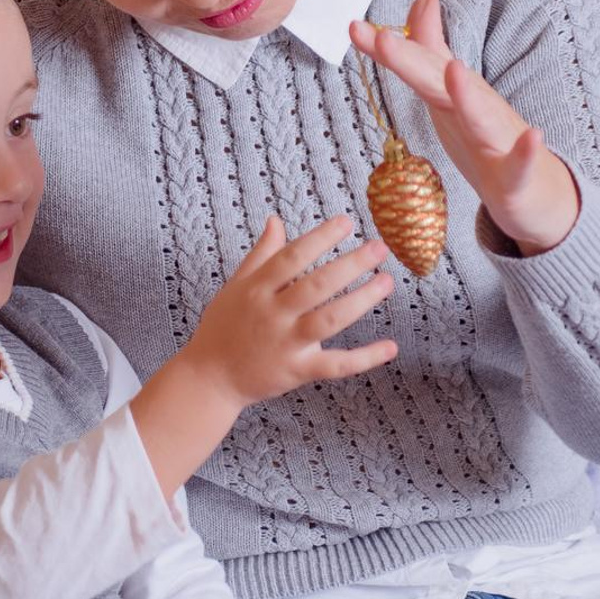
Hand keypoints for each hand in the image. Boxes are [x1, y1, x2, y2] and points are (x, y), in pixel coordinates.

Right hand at [181, 215, 397, 409]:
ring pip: (330, 320)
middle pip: (316, 285)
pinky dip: (365, 358)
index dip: (320, 238)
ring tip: (386, 282)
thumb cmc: (223, 327)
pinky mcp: (298, 371)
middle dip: (350, 264)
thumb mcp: (235, 286)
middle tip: (379, 248)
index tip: (346, 223)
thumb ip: (260, 254)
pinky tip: (391, 346)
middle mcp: (272, 314)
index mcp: (256, 289)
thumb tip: (276, 220)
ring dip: (361, 300)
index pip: (292, 257)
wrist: (209, 378)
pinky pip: (336, 365)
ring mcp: (286, 344)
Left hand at [350, 0, 580, 253]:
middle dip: (411, 61)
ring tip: (454, 69)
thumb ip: (431, 49)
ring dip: (467, 96)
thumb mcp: (450, 94)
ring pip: (480, 118)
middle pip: (439, 84)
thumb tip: (423, 0)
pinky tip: (534, 136)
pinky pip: (521, 165)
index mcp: (452, 95)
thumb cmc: (487, 139)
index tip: (353, 28)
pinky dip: (526, 151)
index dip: (386, 50)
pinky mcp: (517, 176)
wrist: (535, 192)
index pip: (415, 67)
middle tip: (383, 38)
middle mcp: (475, 110)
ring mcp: (498, 141)